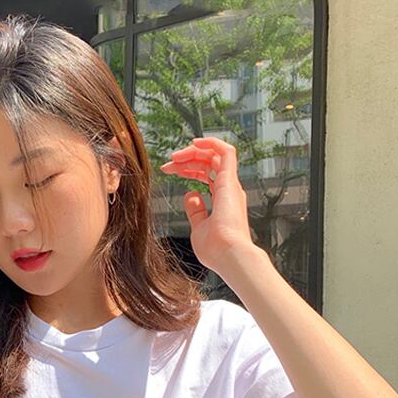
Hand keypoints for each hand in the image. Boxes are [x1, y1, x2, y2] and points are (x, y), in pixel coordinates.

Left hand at [160, 136, 255, 273]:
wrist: (227, 255)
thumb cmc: (215, 249)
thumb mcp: (198, 227)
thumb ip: (195, 211)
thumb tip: (190, 194)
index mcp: (223, 199)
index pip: (206, 175)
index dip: (187, 170)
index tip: (168, 171)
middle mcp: (228, 189)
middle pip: (208, 164)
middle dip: (186, 160)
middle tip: (167, 165)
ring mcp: (230, 185)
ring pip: (214, 155)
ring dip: (194, 152)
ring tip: (175, 157)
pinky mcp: (230, 181)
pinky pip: (226, 152)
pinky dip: (211, 143)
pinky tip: (195, 142)